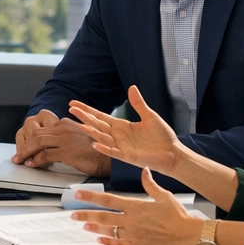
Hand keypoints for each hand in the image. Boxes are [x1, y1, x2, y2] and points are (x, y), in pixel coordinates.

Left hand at [13, 110, 111, 174]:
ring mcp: (65, 139)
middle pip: (36, 135)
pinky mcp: (67, 150)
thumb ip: (63, 137)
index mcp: (65, 123)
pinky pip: (45, 155)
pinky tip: (32, 164)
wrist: (109, 157)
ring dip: (26, 152)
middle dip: (24, 146)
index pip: (41, 129)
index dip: (30, 139)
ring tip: (20, 159)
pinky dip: (36, 160)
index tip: (24, 147)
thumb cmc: (95, 150)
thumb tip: (49, 146)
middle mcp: (64, 128)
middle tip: (18, 155)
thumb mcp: (77, 137)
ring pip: (38, 142)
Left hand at [67, 167, 203, 244]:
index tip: (78, 194)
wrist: (189, 235)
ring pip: (109, 229)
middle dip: (86, 213)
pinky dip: (108, 242)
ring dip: (95, 227)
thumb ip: (150, 184)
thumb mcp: (164, 196)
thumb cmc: (179, 216)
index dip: (91, 197)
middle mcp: (131, 219)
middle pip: (103, 216)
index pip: (108, 199)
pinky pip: (119, 244)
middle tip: (72, 213)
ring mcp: (133, 234)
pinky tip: (100, 240)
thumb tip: (144, 170)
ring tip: (83, 224)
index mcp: (136, 205)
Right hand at [69, 86, 184, 175]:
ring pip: (100, 137)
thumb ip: (138, 104)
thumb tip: (131, 88)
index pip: (100, 116)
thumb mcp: (150, 116)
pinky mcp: (126, 156)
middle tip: (71, 109)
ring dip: (90, 130)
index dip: (87, 110)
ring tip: (79, 123)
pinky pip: (111, 152)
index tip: (74, 104)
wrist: (172, 153)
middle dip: (84, 116)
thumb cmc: (163, 136)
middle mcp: (117, 135)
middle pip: (97, 124)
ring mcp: (120, 146)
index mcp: (121, 125)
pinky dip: (103, 148)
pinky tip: (94, 143)